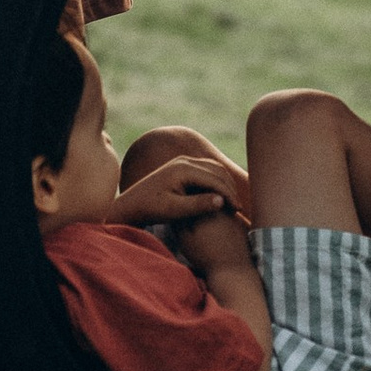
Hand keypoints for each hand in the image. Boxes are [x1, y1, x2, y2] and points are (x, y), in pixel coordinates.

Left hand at [113, 162, 242, 232]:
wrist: (131, 204)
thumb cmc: (151, 210)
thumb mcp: (174, 210)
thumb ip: (198, 205)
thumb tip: (222, 201)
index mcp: (183, 168)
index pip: (215, 179)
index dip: (229, 195)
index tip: (237, 211)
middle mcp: (184, 160)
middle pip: (217, 171)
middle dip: (230, 189)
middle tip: (238, 208)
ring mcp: (183, 161)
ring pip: (214, 169)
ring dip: (225, 185)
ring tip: (232, 204)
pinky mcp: (182, 167)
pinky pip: (206, 171)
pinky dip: (217, 183)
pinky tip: (221, 199)